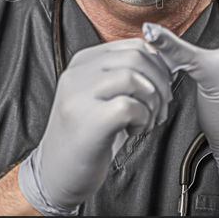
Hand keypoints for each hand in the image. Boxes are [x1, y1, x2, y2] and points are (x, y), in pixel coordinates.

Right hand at [19, 38, 171, 211]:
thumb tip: (162, 64)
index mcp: (84, 62)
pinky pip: (129, 106)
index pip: (132, 45)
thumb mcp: (100, 94)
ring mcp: (79, 95)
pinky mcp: (88, 120)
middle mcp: (78, 73)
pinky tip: (133, 131)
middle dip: (160, 82)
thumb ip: (123, 73)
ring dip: (152, 102)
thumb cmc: (86, 134)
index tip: (162, 86)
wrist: (56, 173)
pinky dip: (142, 119)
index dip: (157, 65)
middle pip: (135, 57)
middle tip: (160, 107)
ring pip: (133, 78)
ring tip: (145, 121)